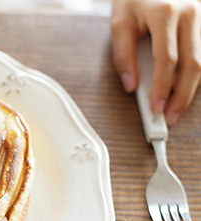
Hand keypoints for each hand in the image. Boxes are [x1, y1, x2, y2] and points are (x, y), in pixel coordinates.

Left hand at [111, 0, 200, 123]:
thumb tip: (131, 85)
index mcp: (165, 13)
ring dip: (191, 87)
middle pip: (193, 64)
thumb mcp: (120, 22)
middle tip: (169, 116)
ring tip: (175, 106)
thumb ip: (123, 55)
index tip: (155, 108)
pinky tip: (184, 86)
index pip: (167, 59)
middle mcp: (190, 12)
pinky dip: (196, 72)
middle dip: (182, 95)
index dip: (162, 87)